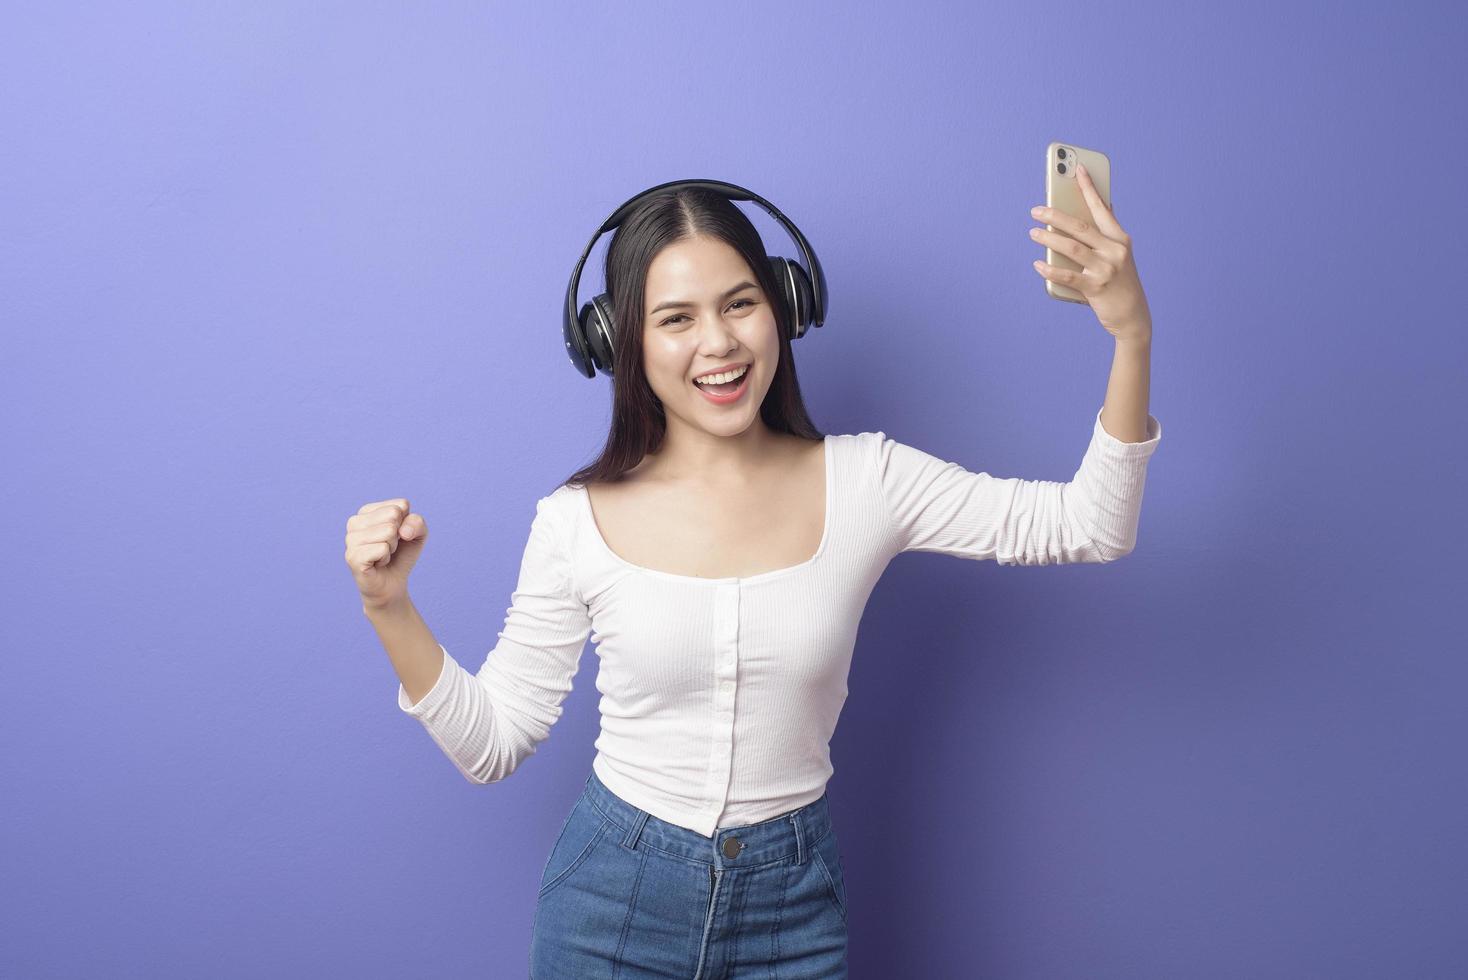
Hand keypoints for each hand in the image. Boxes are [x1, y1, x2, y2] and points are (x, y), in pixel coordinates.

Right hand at [344, 498, 428, 610]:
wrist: (392, 584)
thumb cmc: (401, 556)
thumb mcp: (417, 534)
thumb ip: (417, 522)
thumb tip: (402, 531)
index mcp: (367, 511)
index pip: (401, 505)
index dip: (406, 524)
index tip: (396, 536)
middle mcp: (354, 522)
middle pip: (393, 515)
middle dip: (398, 535)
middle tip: (389, 548)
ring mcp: (350, 539)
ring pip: (388, 531)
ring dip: (392, 547)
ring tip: (382, 555)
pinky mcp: (352, 556)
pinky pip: (382, 548)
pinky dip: (386, 558)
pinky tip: (377, 563)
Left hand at [1029, 162, 1151, 342]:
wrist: (1133, 316)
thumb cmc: (1120, 282)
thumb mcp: (1118, 255)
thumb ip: (1105, 234)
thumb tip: (1093, 208)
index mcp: (1120, 238)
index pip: (1101, 207)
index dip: (1088, 187)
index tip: (1077, 168)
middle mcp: (1114, 250)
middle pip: (1079, 226)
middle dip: (1055, 215)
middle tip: (1036, 211)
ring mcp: (1105, 269)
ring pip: (1071, 248)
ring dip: (1048, 238)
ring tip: (1033, 233)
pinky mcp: (1096, 288)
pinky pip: (1067, 276)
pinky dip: (1050, 269)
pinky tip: (1038, 264)